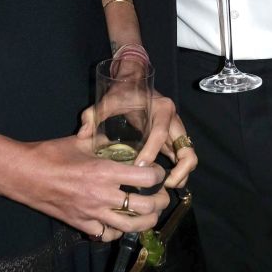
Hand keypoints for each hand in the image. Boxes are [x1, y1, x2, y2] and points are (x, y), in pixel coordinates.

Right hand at [4, 129, 169, 239]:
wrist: (24, 175)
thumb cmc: (50, 154)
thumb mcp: (81, 141)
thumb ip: (103, 140)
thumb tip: (117, 135)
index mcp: (104, 171)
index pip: (145, 178)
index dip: (158, 175)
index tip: (157, 172)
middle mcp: (101, 195)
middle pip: (145, 207)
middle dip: (159, 201)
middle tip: (162, 195)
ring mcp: (92, 213)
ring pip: (130, 226)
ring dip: (146, 221)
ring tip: (151, 214)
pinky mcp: (81, 224)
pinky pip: (107, 234)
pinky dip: (117, 231)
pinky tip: (120, 223)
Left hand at [77, 89, 197, 191]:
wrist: (134, 83)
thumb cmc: (122, 93)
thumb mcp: (107, 101)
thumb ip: (92, 114)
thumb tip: (83, 133)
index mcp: (161, 109)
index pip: (160, 134)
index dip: (151, 152)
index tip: (139, 166)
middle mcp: (174, 121)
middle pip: (187, 150)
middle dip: (178, 171)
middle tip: (160, 185)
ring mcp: (176, 132)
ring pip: (188, 157)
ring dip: (180, 175)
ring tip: (162, 188)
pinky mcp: (173, 140)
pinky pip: (181, 159)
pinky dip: (177, 173)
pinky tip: (161, 183)